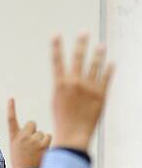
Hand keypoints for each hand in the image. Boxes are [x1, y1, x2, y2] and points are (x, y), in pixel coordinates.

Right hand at [7, 99, 50, 167]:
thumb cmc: (23, 164)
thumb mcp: (18, 150)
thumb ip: (25, 140)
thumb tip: (38, 134)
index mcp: (13, 138)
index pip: (11, 120)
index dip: (11, 109)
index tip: (11, 98)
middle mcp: (21, 137)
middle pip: (32, 124)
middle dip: (34, 132)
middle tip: (32, 144)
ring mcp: (31, 140)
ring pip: (42, 132)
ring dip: (42, 140)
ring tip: (37, 152)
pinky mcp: (41, 143)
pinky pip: (48, 137)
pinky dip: (47, 143)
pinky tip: (42, 152)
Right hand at [51, 34, 113, 150]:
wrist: (73, 134)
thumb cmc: (62, 120)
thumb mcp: (57, 101)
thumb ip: (64, 87)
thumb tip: (70, 77)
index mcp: (60, 84)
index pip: (57, 61)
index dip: (56, 47)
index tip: (56, 35)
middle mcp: (75, 83)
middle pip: (78, 58)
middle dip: (80, 44)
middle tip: (83, 32)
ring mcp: (89, 87)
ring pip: (95, 65)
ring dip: (98, 54)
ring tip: (100, 45)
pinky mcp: (101, 94)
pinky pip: (106, 78)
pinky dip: (109, 69)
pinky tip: (111, 63)